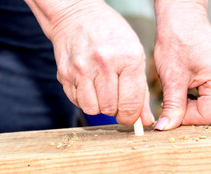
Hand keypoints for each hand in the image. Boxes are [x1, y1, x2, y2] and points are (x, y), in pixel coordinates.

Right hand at [24, 0, 153, 125]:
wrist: (77, 15)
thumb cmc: (111, 35)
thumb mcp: (135, 56)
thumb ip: (142, 91)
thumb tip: (146, 120)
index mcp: (128, 59)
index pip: (130, 104)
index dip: (131, 116)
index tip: (129, 115)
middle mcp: (104, 64)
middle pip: (110, 109)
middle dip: (115, 110)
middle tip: (116, 98)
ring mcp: (82, 69)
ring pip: (92, 109)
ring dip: (99, 106)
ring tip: (102, 91)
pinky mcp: (64, 73)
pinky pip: (77, 101)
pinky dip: (85, 99)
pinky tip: (89, 84)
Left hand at [154, 0, 210, 129]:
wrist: (181, 16)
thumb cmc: (176, 39)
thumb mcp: (171, 78)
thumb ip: (172, 107)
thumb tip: (166, 128)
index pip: (208, 116)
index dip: (186, 119)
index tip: (169, 114)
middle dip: (189, 113)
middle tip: (171, 105)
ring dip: (192, 105)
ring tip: (176, 93)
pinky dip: (196, 97)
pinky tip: (184, 89)